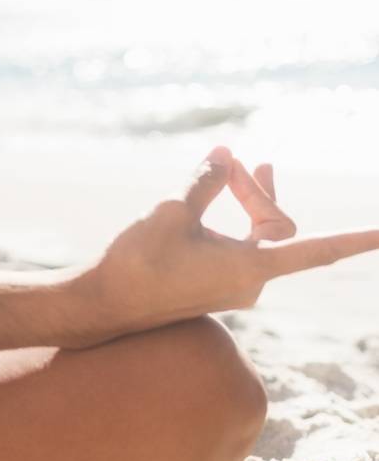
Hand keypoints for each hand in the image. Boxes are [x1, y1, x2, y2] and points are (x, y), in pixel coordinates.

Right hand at [62, 145, 378, 348]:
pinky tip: (215, 192)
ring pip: (259, 234)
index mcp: (250, 269)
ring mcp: (234, 286)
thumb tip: (225, 154)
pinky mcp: (215, 284)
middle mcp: (251, 282)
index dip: (357, 241)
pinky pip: (242, 245)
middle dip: (255, 189)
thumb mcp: (172, 211)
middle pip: (276, 225)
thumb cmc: (139, 262)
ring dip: (247, 199)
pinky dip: (234, 217)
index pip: (318, 251)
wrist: (105, 306)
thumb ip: (205, 181)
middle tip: (225, 160)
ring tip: (231, 164)